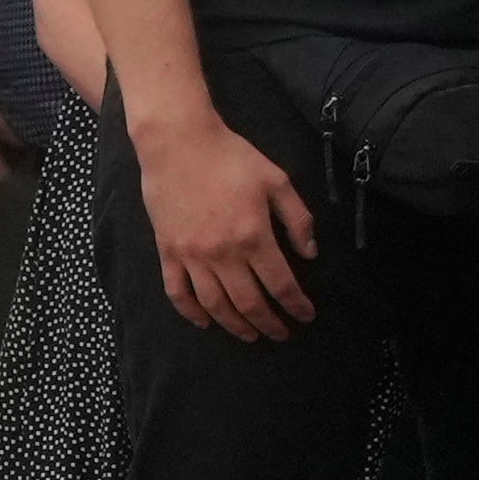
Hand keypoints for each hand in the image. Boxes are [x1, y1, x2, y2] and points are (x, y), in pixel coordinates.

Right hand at [134, 100, 315, 341]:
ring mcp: (192, 256)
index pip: (280, 283)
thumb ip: (298, 218)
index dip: (296, 305)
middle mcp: (223, 253)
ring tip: (249, 335)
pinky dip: (191, 313)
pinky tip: (205, 322)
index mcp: (253, 235)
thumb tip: (310, 253)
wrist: (178, 144)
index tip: (305, 316)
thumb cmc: (230, 157)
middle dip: (269, 324)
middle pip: (249, 302)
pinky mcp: (168, 252)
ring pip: (215, 305)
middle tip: (281, 334)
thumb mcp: (276, 180)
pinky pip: (178, 292)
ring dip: (235, 326)